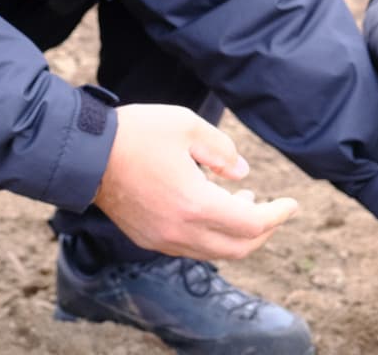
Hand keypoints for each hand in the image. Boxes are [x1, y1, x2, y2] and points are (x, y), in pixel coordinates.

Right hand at [93, 104, 298, 260]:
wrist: (85, 153)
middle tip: (273, 207)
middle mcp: (180, 231)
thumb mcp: (186, 125)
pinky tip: (211, 207)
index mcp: (195, 203)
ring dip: (237, 234)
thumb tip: (242, 173)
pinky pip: (191, 248)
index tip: (292, 203)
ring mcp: (162, 239)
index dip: (278, 215)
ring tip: (241, 201)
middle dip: (264, 230)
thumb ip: (221, 150)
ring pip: (215, 252)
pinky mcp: (148, 238)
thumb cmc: (136, 133)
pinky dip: (212, 235)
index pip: (252, 224)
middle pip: (238, 247)